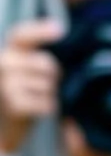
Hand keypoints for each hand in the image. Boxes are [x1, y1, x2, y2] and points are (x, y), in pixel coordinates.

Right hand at [0, 18, 63, 155]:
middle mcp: (2, 66)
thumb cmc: (16, 93)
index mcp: (4, 54)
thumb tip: (58, 27)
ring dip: (48, 94)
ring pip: (49, 85)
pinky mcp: (15, 106)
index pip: (21, 36)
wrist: (2, 127)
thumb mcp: (20, 68)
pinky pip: (48, 102)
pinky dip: (47, 107)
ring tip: (34, 98)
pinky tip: (35, 110)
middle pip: (46, 64)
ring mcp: (6, 86)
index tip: (60, 30)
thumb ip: (32, 52)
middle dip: (52, 75)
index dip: (40, 31)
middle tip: (41, 85)